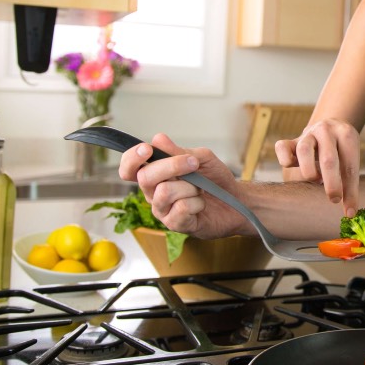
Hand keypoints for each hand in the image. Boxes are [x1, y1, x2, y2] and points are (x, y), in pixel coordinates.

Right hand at [117, 133, 248, 239]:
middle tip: (194, 163)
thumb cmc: (215, 179)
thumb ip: (179, 151)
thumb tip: (158, 139)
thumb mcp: (201, 158)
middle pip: (145, 177)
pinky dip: (197, 202)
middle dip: (172, 166)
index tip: (147, 149)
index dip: (131, 159)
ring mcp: (162, 210)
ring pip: (165, 192)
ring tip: (200, 189)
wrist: (236, 200)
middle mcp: (153, 193)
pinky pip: (181, 208)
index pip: (129, 168)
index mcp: (155, 175)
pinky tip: (201, 204)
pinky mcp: (175, 225)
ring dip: (190, 186)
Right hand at [275, 118, 361, 215]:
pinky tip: (290, 166)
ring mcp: (308, 134)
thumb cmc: (342, 150)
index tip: (350, 212)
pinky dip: (284, 158)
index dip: (350, 191)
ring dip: (310, 171)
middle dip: (332, 184)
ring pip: (304, 150)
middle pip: (328, 159)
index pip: (350, 167)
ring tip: (316, 180)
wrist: (329, 126)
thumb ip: (349, 180)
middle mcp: (326, 131)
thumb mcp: (351, 158)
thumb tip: (350, 212)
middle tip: (334, 199)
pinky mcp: (291, 141)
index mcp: (347, 135)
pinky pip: (282, 147)